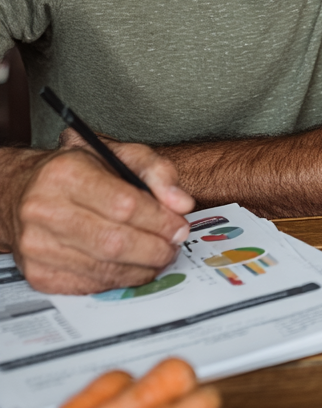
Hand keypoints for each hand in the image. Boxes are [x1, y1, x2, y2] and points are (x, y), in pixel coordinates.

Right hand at [4, 133, 193, 294]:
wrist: (22, 192)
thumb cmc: (77, 171)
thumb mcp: (119, 154)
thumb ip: (157, 171)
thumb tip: (182, 203)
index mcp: (67, 173)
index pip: (124, 205)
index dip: (160, 220)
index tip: (179, 226)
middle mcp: (45, 210)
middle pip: (114, 242)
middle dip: (154, 248)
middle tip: (173, 246)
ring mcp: (37, 246)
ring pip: (103, 268)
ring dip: (141, 267)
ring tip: (158, 257)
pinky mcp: (38, 273)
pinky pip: (88, 285)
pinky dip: (119, 279)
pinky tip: (133, 268)